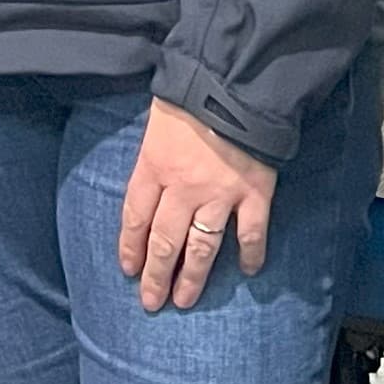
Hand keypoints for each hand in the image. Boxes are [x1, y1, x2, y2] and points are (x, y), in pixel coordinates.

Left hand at [115, 100, 277, 313]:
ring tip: (184, 300)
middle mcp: (182, 188)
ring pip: (202, 247)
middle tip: (151, 301)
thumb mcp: (158, 121)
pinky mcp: (254, 193)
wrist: (235, 82)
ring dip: (192, 277)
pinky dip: (250, 255)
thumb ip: (153, 155)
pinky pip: (251, 233)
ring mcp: (220, 195)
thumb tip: (151, 180)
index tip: (129, 270)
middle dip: (155, 275)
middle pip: (164, 241)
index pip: (135, 217)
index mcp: (154, 167)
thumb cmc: (191, 93)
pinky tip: (247, 271)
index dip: (131, 246)